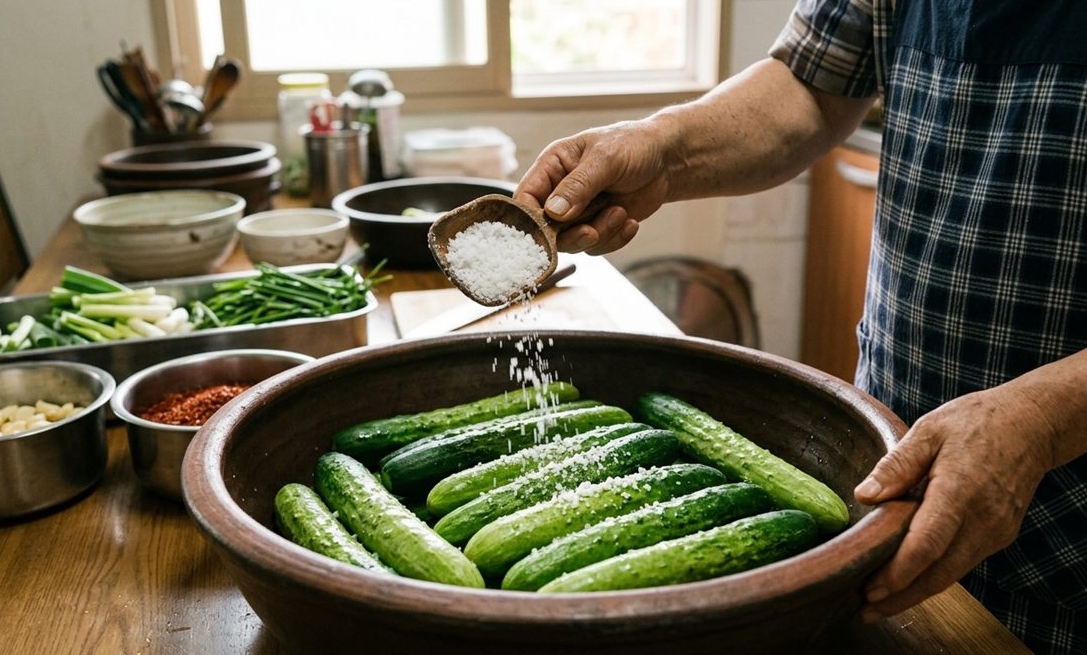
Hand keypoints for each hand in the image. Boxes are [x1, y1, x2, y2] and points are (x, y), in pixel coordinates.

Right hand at [514, 119, 672, 254]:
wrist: (667, 160)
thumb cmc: (633, 145)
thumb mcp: (605, 159)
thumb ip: (578, 185)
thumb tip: (553, 212)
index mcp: (552, 167)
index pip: (525, 198)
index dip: (531, 218)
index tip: (549, 230)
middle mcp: (560, 192)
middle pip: (546, 228)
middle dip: (571, 234)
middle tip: (592, 231)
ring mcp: (579, 212)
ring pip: (572, 241)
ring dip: (599, 234)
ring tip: (620, 213)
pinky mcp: (598, 226)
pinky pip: (597, 246)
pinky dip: (614, 239)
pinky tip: (630, 222)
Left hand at [853, 383, 1054, 620]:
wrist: (1030, 426)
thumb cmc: (974, 422)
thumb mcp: (929, 430)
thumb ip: (896, 464)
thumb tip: (864, 496)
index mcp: (960, 489)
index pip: (929, 542)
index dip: (899, 571)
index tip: (871, 589)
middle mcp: (983, 518)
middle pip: (940, 571)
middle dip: (902, 596)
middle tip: (866, 610)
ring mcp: (995, 531)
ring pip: (952, 574)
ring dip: (917, 592)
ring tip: (880, 604)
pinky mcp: (999, 535)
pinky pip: (962, 562)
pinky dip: (935, 576)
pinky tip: (908, 580)